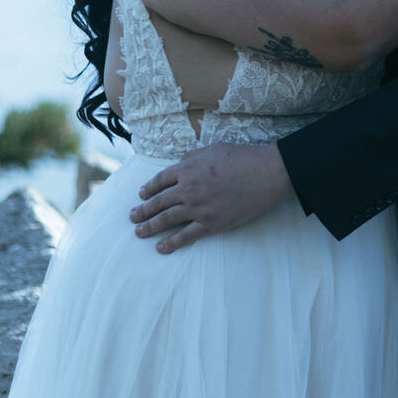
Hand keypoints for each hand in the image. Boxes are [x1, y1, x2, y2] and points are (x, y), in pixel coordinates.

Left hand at [130, 141, 292, 253]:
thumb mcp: (213, 149)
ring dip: (150, 227)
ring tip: (139, 232)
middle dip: (143, 210)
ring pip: (167, 220)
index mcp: (187, 169)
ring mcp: (199, 208)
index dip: (148, 188)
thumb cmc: (242, 157)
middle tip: (133, 216)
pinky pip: (186, 236)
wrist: (265, 174)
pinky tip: (161, 248)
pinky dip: (171, 243)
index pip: (160, 180)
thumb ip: (192, 157)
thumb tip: (180, 163)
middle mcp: (188, 189)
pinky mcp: (212, 224)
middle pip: (159, 202)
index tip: (141, 195)